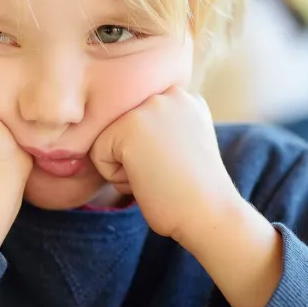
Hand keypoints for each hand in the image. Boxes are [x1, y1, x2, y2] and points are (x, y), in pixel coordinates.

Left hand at [93, 88, 283, 306]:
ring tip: (159, 175)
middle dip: (135, 157)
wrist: (209, 213)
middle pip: (120, 128)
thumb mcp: (183, 144)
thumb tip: (124, 133)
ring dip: (125, 167)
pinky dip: (117, 178)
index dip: (149, 153)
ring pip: (107, 139)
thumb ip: (159, 128)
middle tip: (168, 172)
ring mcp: (150, 106)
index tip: (178, 165)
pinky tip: (149, 179)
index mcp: (184, 97)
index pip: (137, 122)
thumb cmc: (194, 192)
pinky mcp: (130, 125)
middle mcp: (168, 93)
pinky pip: (97, 155)